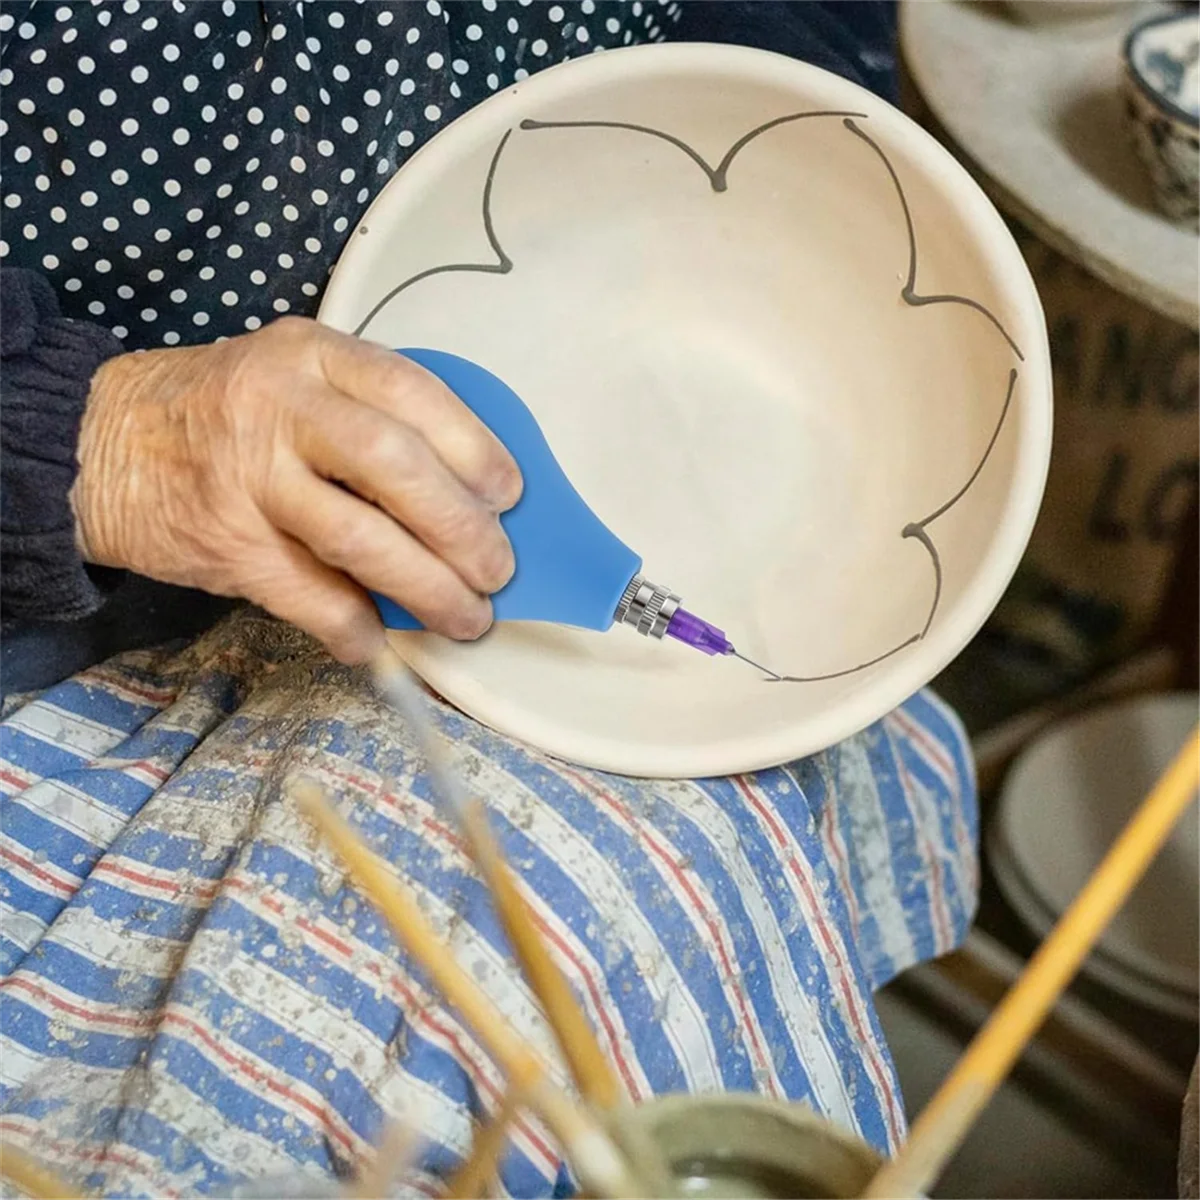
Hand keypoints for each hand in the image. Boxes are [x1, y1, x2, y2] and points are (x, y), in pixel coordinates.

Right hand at [71, 317, 521, 662]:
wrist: (97, 442)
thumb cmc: (222, 412)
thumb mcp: (293, 377)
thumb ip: (367, 415)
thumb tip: (467, 496)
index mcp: (312, 356)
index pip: (413, 393)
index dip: (474, 448)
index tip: (509, 494)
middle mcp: (280, 406)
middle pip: (394, 465)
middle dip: (461, 528)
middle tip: (497, 569)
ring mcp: (247, 476)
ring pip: (358, 537)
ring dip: (427, 586)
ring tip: (465, 616)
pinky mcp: (224, 543)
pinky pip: (307, 595)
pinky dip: (354, 626)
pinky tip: (380, 640)